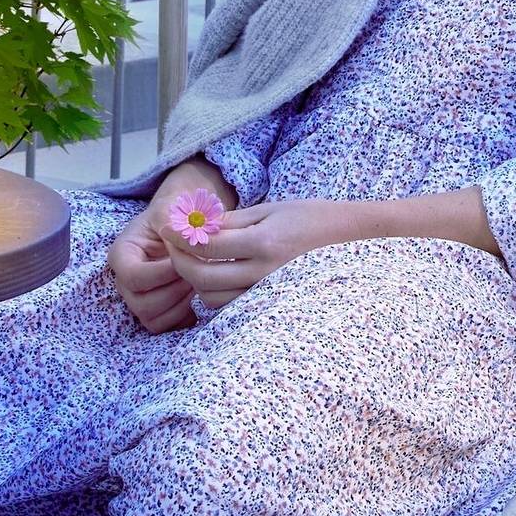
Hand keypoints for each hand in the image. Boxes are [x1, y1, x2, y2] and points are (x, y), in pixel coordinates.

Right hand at [106, 160, 236, 334]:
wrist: (186, 223)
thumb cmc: (176, 213)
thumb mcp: (171, 211)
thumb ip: (171, 225)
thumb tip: (181, 247)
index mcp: (122, 254)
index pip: (133, 277)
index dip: (162, 273)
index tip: (183, 261)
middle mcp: (124, 281)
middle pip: (142, 304)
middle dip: (174, 290)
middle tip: (195, 272)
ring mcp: (138, 299)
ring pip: (153, 320)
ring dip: (180, 303)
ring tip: (196, 281)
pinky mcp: (156, 311)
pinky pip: (166, 327)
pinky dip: (184, 316)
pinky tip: (196, 296)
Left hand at [164, 199, 354, 308]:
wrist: (350, 240)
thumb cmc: (310, 217)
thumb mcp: (270, 209)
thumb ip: (231, 221)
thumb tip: (194, 226)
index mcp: (263, 243)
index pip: (205, 246)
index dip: (179, 235)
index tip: (165, 224)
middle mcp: (264, 273)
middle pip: (201, 277)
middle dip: (179, 260)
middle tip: (172, 242)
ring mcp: (267, 293)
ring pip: (211, 297)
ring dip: (195, 279)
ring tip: (194, 257)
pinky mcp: (270, 304)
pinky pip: (230, 305)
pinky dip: (214, 292)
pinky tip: (214, 272)